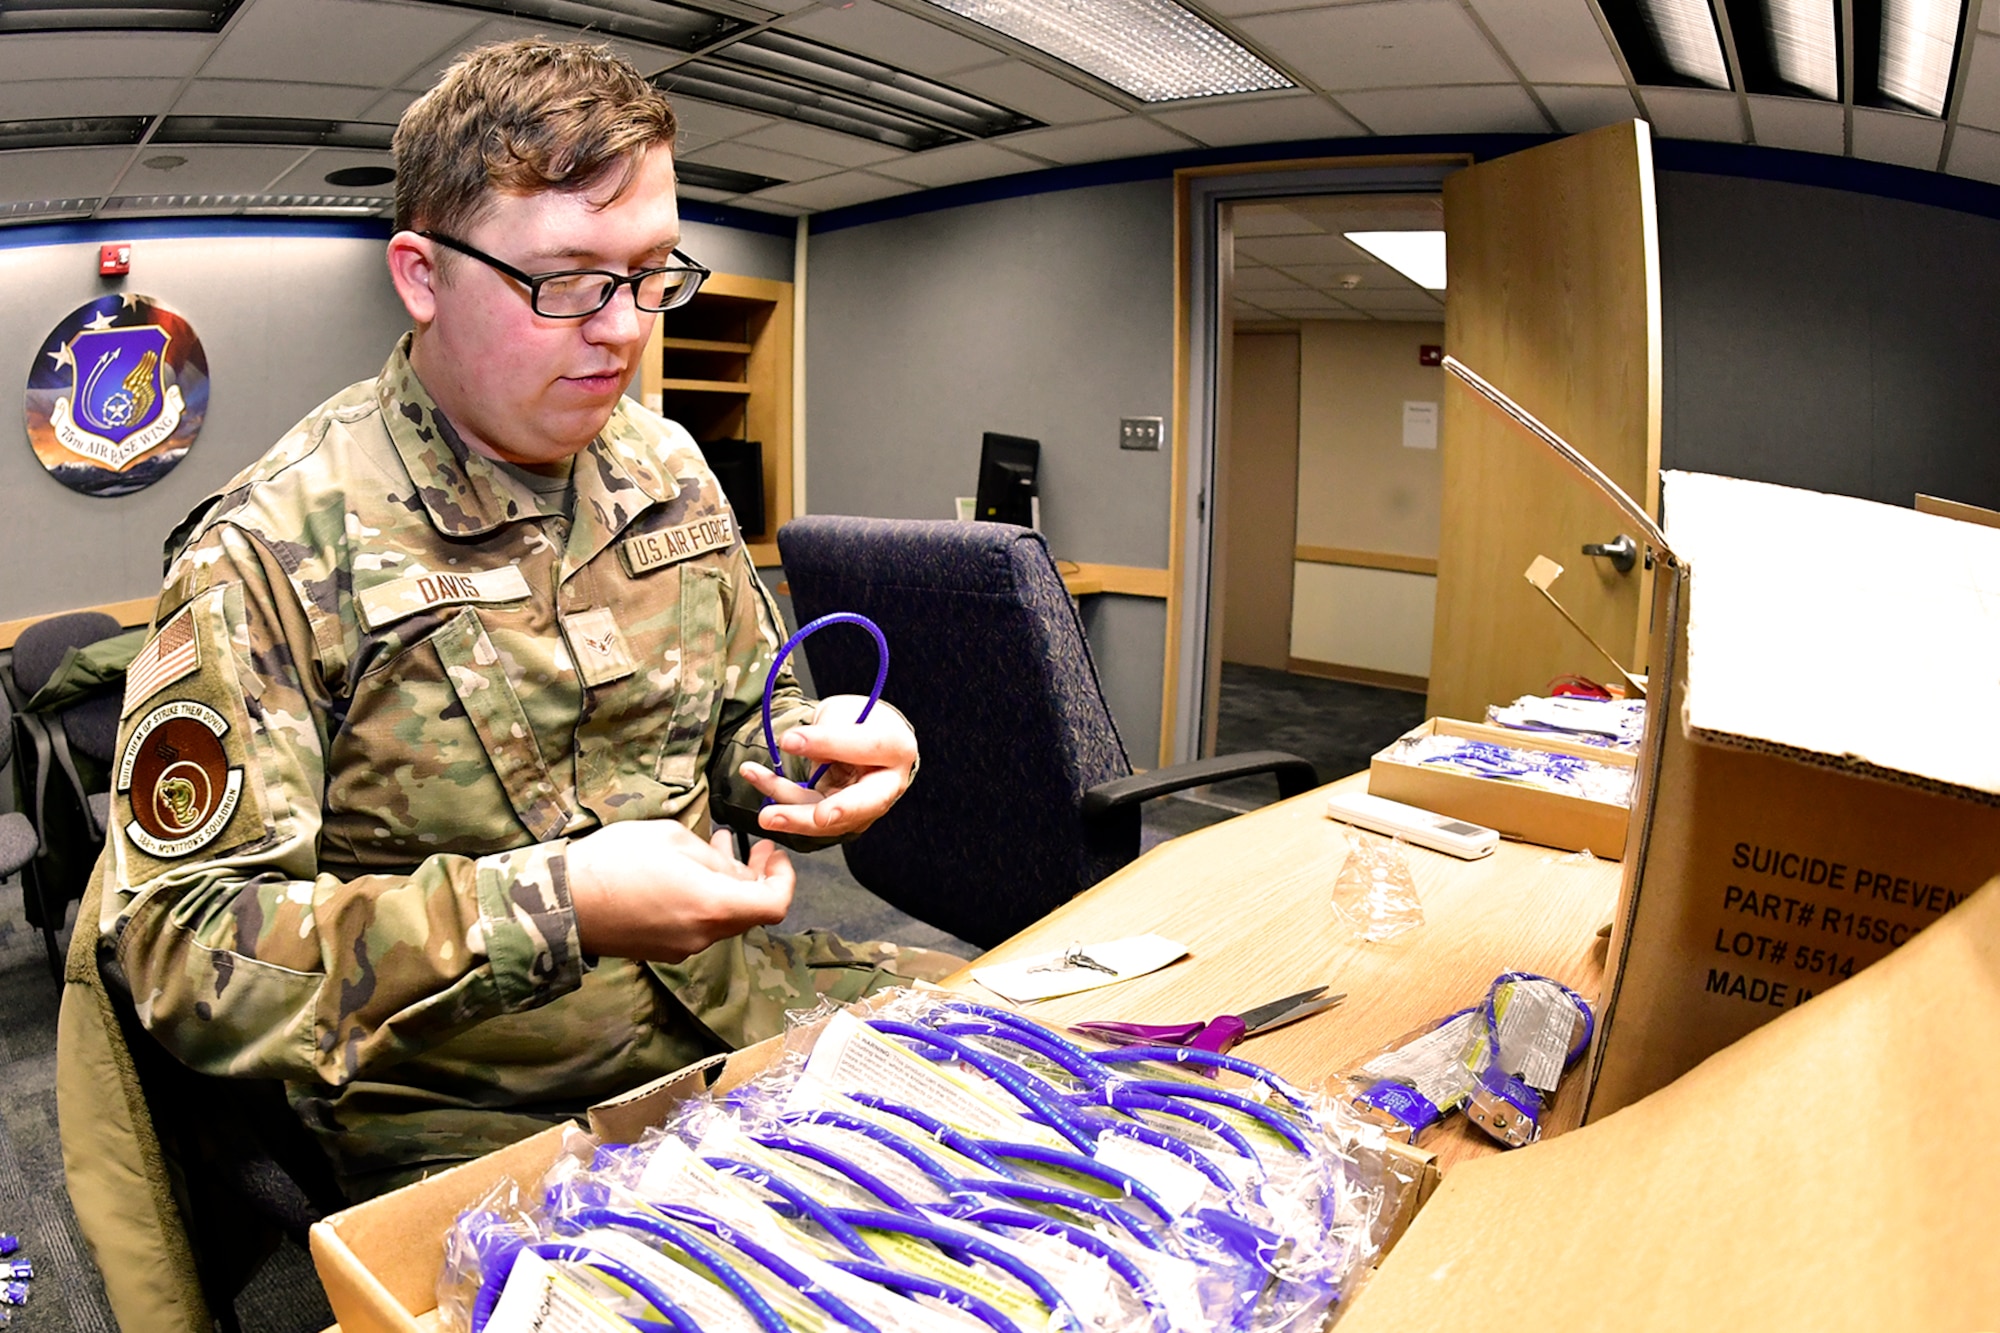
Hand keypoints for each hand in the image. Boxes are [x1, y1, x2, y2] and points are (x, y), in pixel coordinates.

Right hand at [566, 820, 792, 961]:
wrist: (560, 902)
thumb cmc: (615, 861)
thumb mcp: (673, 838)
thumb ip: (714, 856)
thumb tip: (733, 868)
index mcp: (713, 906)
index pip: (775, 905)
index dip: (784, 879)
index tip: (771, 853)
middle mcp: (704, 935)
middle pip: (750, 912)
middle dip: (755, 877)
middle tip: (748, 846)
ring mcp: (682, 947)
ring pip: (722, 918)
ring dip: (727, 886)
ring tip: (714, 847)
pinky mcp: (661, 950)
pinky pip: (697, 926)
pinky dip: (704, 900)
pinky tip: (685, 872)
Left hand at [739, 693, 916, 837]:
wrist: (861, 736)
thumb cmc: (859, 720)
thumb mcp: (843, 712)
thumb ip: (827, 729)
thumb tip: (796, 744)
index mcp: (896, 748)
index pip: (866, 748)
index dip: (830, 744)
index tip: (790, 740)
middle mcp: (886, 784)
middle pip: (861, 803)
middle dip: (835, 812)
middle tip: (816, 817)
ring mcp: (862, 806)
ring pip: (828, 819)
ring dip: (793, 816)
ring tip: (765, 814)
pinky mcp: (837, 816)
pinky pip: (807, 811)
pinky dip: (778, 796)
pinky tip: (754, 775)